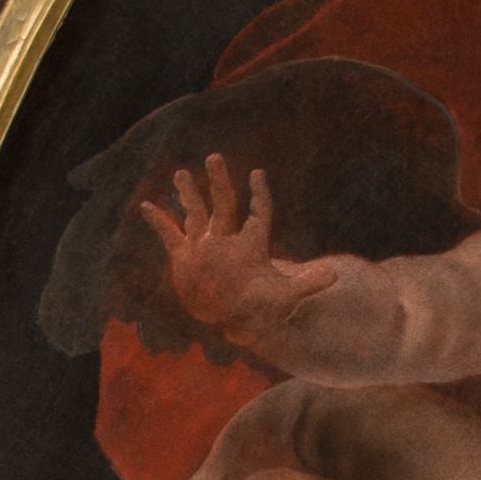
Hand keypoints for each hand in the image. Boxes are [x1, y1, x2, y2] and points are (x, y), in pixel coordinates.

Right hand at [138, 153, 342, 343]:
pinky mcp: (186, 257)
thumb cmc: (262, 309)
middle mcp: (227, 240)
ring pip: (196, 213)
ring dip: (188, 194)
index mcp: (251, 245)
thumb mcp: (285, 297)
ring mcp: (205, 246)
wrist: (236, 321)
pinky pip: (169, 234)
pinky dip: (158, 221)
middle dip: (218, 182)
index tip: (258, 175)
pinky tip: (145, 205)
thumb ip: (307, 283)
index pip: (257, 213)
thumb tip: (335, 275)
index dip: (259, 195)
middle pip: (224, 204)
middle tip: (215, 157)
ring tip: (181, 172)